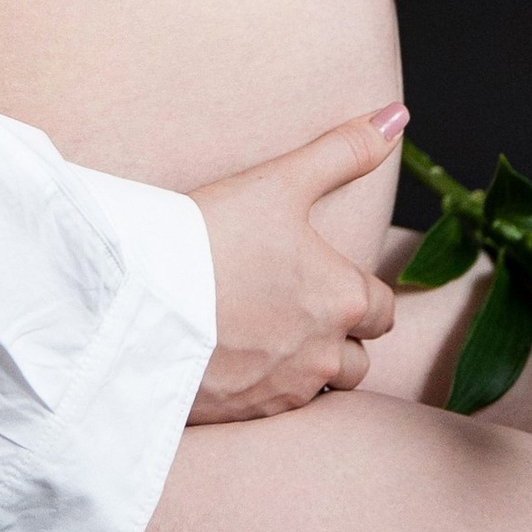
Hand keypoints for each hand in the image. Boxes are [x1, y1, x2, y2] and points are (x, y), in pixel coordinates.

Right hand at [188, 103, 407, 419]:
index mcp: (343, 298)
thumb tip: (397, 116)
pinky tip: (235, 361)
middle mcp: (324, 353)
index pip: (382, 309)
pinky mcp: (244, 416)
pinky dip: (264, 390)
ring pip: (320, 389)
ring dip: (307, 370)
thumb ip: (344, 150)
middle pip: (359, 360)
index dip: (362, 295)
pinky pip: (273, 410)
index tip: (332, 282)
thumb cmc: (211, 234)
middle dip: (341, 340)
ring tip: (268, 338)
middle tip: (300, 311)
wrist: (134, 299)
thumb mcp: (282, 181)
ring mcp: (284, 391)